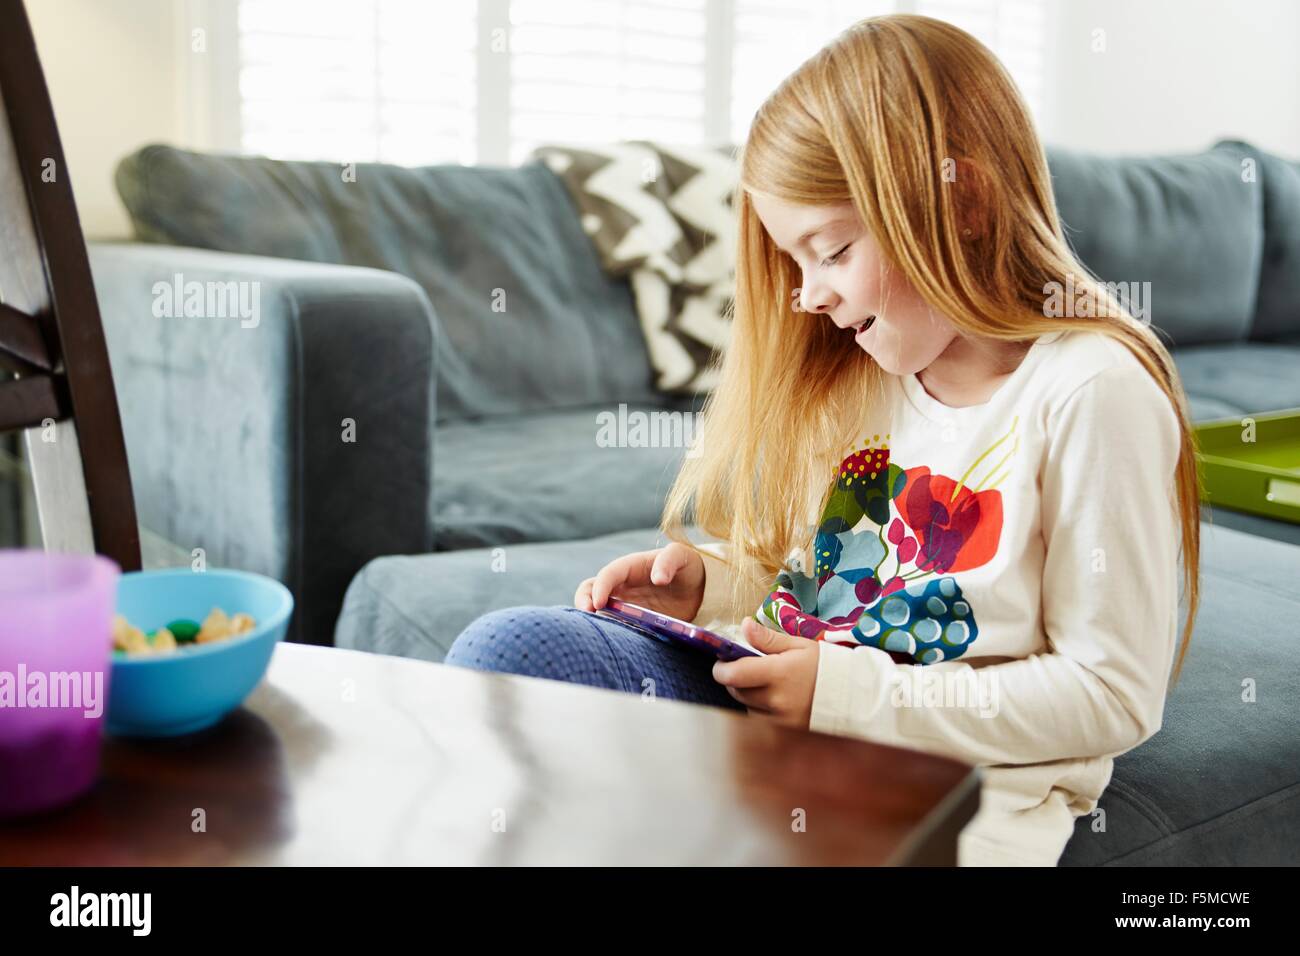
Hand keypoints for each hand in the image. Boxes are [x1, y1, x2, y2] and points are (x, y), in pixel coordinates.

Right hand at [573, 542, 705, 622]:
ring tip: (598, 633)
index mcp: (629, 567)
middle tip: (587, 616)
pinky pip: (616, 628)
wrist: (698, 589)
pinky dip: (612, 634)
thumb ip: (669, 561)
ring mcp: (625, 605)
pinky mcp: (632, 622)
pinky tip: (618, 644)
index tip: (599, 603)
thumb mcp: (682, 556)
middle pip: (591, 590)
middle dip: (584, 601)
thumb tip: (658, 578)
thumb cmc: (686, 567)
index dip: (600, 587)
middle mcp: (621, 586)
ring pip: (599, 611)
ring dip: (595, 620)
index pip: (608, 574)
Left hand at [712, 617, 820, 728]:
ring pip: (745, 707)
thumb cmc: (826, 666)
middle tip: (742, 669)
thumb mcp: (799, 645)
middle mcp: (776, 700)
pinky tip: (771, 699)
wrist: (854, 697)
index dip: (721, 668)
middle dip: (732, 679)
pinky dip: (758, 709)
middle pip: (735, 692)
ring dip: (745, 695)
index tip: (721, 662)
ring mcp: (780, 720)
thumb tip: (744, 625)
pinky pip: (759, 720)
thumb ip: (767, 639)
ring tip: (760, 683)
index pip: (733, 675)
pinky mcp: (784, 732)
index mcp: (778, 674)